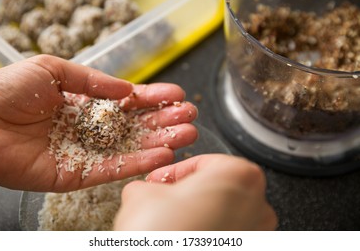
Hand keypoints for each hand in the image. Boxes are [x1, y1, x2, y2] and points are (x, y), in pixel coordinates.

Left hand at [0, 55, 197, 191]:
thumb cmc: (6, 92)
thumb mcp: (51, 69)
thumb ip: (92, 80)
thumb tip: (127, 88)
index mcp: (83, 103)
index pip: (126, 102)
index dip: (151, 98)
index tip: (176, 95)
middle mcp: (88, 128)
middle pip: (134, 126)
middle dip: (163, 121)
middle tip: (190, 117)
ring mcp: (85, 152)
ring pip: (130, 148)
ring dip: (159, 142)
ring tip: (187, 136)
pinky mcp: (77, 174)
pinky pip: (112, 169)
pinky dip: (138, 164)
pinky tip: (162, 156)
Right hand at [114, 154, 276, 230]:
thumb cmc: (164, 236)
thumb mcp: (142, 195)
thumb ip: (148, 185)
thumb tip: (146, 191)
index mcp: (239, 175)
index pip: (204, 162)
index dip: (174, 171)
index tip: (159, 180)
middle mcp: (257, 204)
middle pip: (217, 187)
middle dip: (187, 193)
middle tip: (163, 199)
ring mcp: (257, 233)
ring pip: (222, 214)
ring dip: (196, 214)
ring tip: (170, 222)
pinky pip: (226, 236)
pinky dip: (207, 234)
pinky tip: (183, 237)